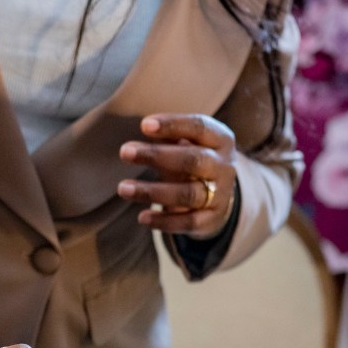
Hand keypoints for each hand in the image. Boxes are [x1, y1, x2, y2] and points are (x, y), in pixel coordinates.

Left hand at [117, 113, 237, 238]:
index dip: (173, 125)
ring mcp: (221, 194)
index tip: (144, 125)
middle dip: (158, 156)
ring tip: (123, 188)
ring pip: (188, 194)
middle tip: (124, 151)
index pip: (199, 128)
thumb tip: (140, 136)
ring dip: (153, 192)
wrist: (220, 195)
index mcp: (220, 140)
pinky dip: (164, 221)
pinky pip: (188, 222)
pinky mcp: (212, 219)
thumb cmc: (193, 160)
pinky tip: (142, 217)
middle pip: (193, 160)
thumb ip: (168, 137)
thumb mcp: (188, 143)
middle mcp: (224, 166)